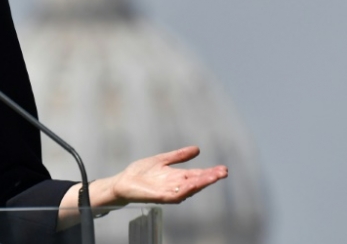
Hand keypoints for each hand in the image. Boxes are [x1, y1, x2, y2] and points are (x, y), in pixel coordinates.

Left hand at [109, 146, 227, 203]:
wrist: (123, 182)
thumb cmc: (140, 173)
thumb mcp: (162, 160)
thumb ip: (178, 156)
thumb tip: (197, 149)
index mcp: (177, 177)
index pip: (197, 175)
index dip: (210, 172)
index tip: (223, 169)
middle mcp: (175, 185)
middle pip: (196, 182)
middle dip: (210, 178)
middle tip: (223, 172)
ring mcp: (168, 191)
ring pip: (188, 189)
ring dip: (201, 184)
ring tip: (212, 177)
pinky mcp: (159, 196)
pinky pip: (174, 195)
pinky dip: (184, 191)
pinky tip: (192, 186)